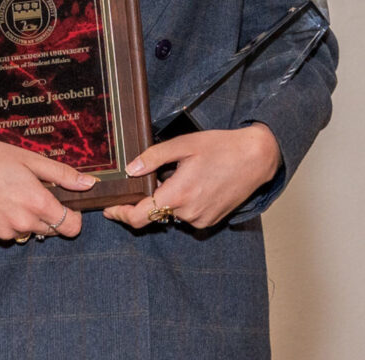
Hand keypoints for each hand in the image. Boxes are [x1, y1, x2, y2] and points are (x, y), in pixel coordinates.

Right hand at [0, 137, 96, 241]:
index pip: (71, 227)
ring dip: (23, 219)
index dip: (73, 218)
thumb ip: (62, 175)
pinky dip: (3, 222)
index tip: (67, 207)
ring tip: (7, 193)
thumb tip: (90, 184)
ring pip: (25, 232)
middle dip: (46, 215)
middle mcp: (22, 223)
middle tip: (30, 191)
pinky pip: (4, 233)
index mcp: (37, 203)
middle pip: (49, 231)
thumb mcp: (29, 159)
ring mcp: (3, 232)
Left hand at [103, 125, 280, 229]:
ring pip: (172, 213)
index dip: (120, 214)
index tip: (109, 209)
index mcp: (177, 194)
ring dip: (168, 198)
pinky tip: (195, 182)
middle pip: (155, 212)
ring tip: (183, 173)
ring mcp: (201, 219)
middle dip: (149, 198)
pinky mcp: (211, 221)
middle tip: (156, 174)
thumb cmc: (220, 147)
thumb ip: (153, 158)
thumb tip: (130, 169)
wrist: (255, 158)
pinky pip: (187, 215)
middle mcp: (188, 213)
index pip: (139, 217)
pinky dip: (183, 202)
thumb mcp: (183, 144)